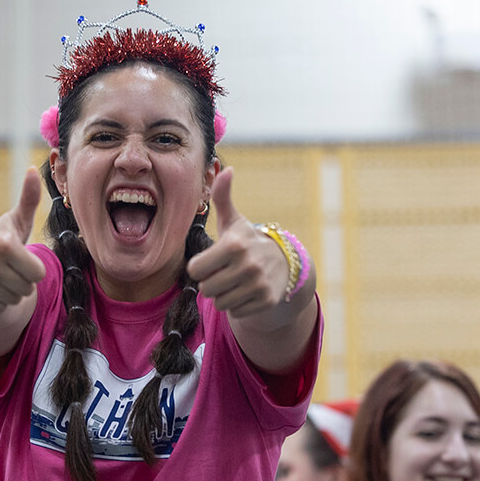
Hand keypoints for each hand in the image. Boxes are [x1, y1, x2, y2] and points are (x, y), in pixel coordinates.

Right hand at [0, 167, 45, 312]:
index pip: (39, 273)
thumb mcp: (17, 219)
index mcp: (4, 244)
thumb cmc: (0, 235)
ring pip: (14, 299)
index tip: (22, 257)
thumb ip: (29, 198)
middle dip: (23, 280)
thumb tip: (35, 169)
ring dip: (12, 290)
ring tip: (1, 275)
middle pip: (27, 288)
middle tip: (10, 267)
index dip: (33, 267)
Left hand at [187, 167, 290, 317]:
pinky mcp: (266, 301)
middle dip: (211, 282)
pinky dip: (237, 305)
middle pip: (206, 288)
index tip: (211, 260)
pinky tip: (246, 291)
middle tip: (224, 272)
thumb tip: (224, 168)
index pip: (195, 269)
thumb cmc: (247, 242)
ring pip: (219, 302)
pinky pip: (235, 312)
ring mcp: (258, 285)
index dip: (200, 266)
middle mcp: (247, 266)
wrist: (284, 264)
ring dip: (223, 295)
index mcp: (234, 245)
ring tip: (234, 282)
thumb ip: (222, 197)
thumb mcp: (234, 221)